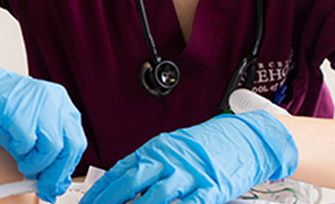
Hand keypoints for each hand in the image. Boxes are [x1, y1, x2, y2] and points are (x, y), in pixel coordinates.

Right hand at [0, 54, 86, 201]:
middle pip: (71, 145)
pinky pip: (28, 139)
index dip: (66, 168)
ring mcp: (38, 100)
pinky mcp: (17, 105)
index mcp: (61, 104)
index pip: (77, 142)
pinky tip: (13, 145)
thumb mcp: (27, 132)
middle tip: (43, 185)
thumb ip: (43, 153)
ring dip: (37, 163)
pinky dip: (20, 150)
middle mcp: (55, 100)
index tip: (55, 184)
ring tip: (24, 164)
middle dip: (56, 172)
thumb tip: (53, 180)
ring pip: (53, 145)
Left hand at [79, 111, 297, 203]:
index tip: (88, 203)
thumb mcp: (173, 147)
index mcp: (157, 150)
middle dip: (110, 201)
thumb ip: (148, 165)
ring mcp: (190, 174)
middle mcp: (170, 160)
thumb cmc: (208, 145)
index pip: (121, 171)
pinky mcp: (211, 188)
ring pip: (157, 197)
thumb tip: (121, 183)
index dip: (102, 190)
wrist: (247, 138)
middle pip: (132, 182)